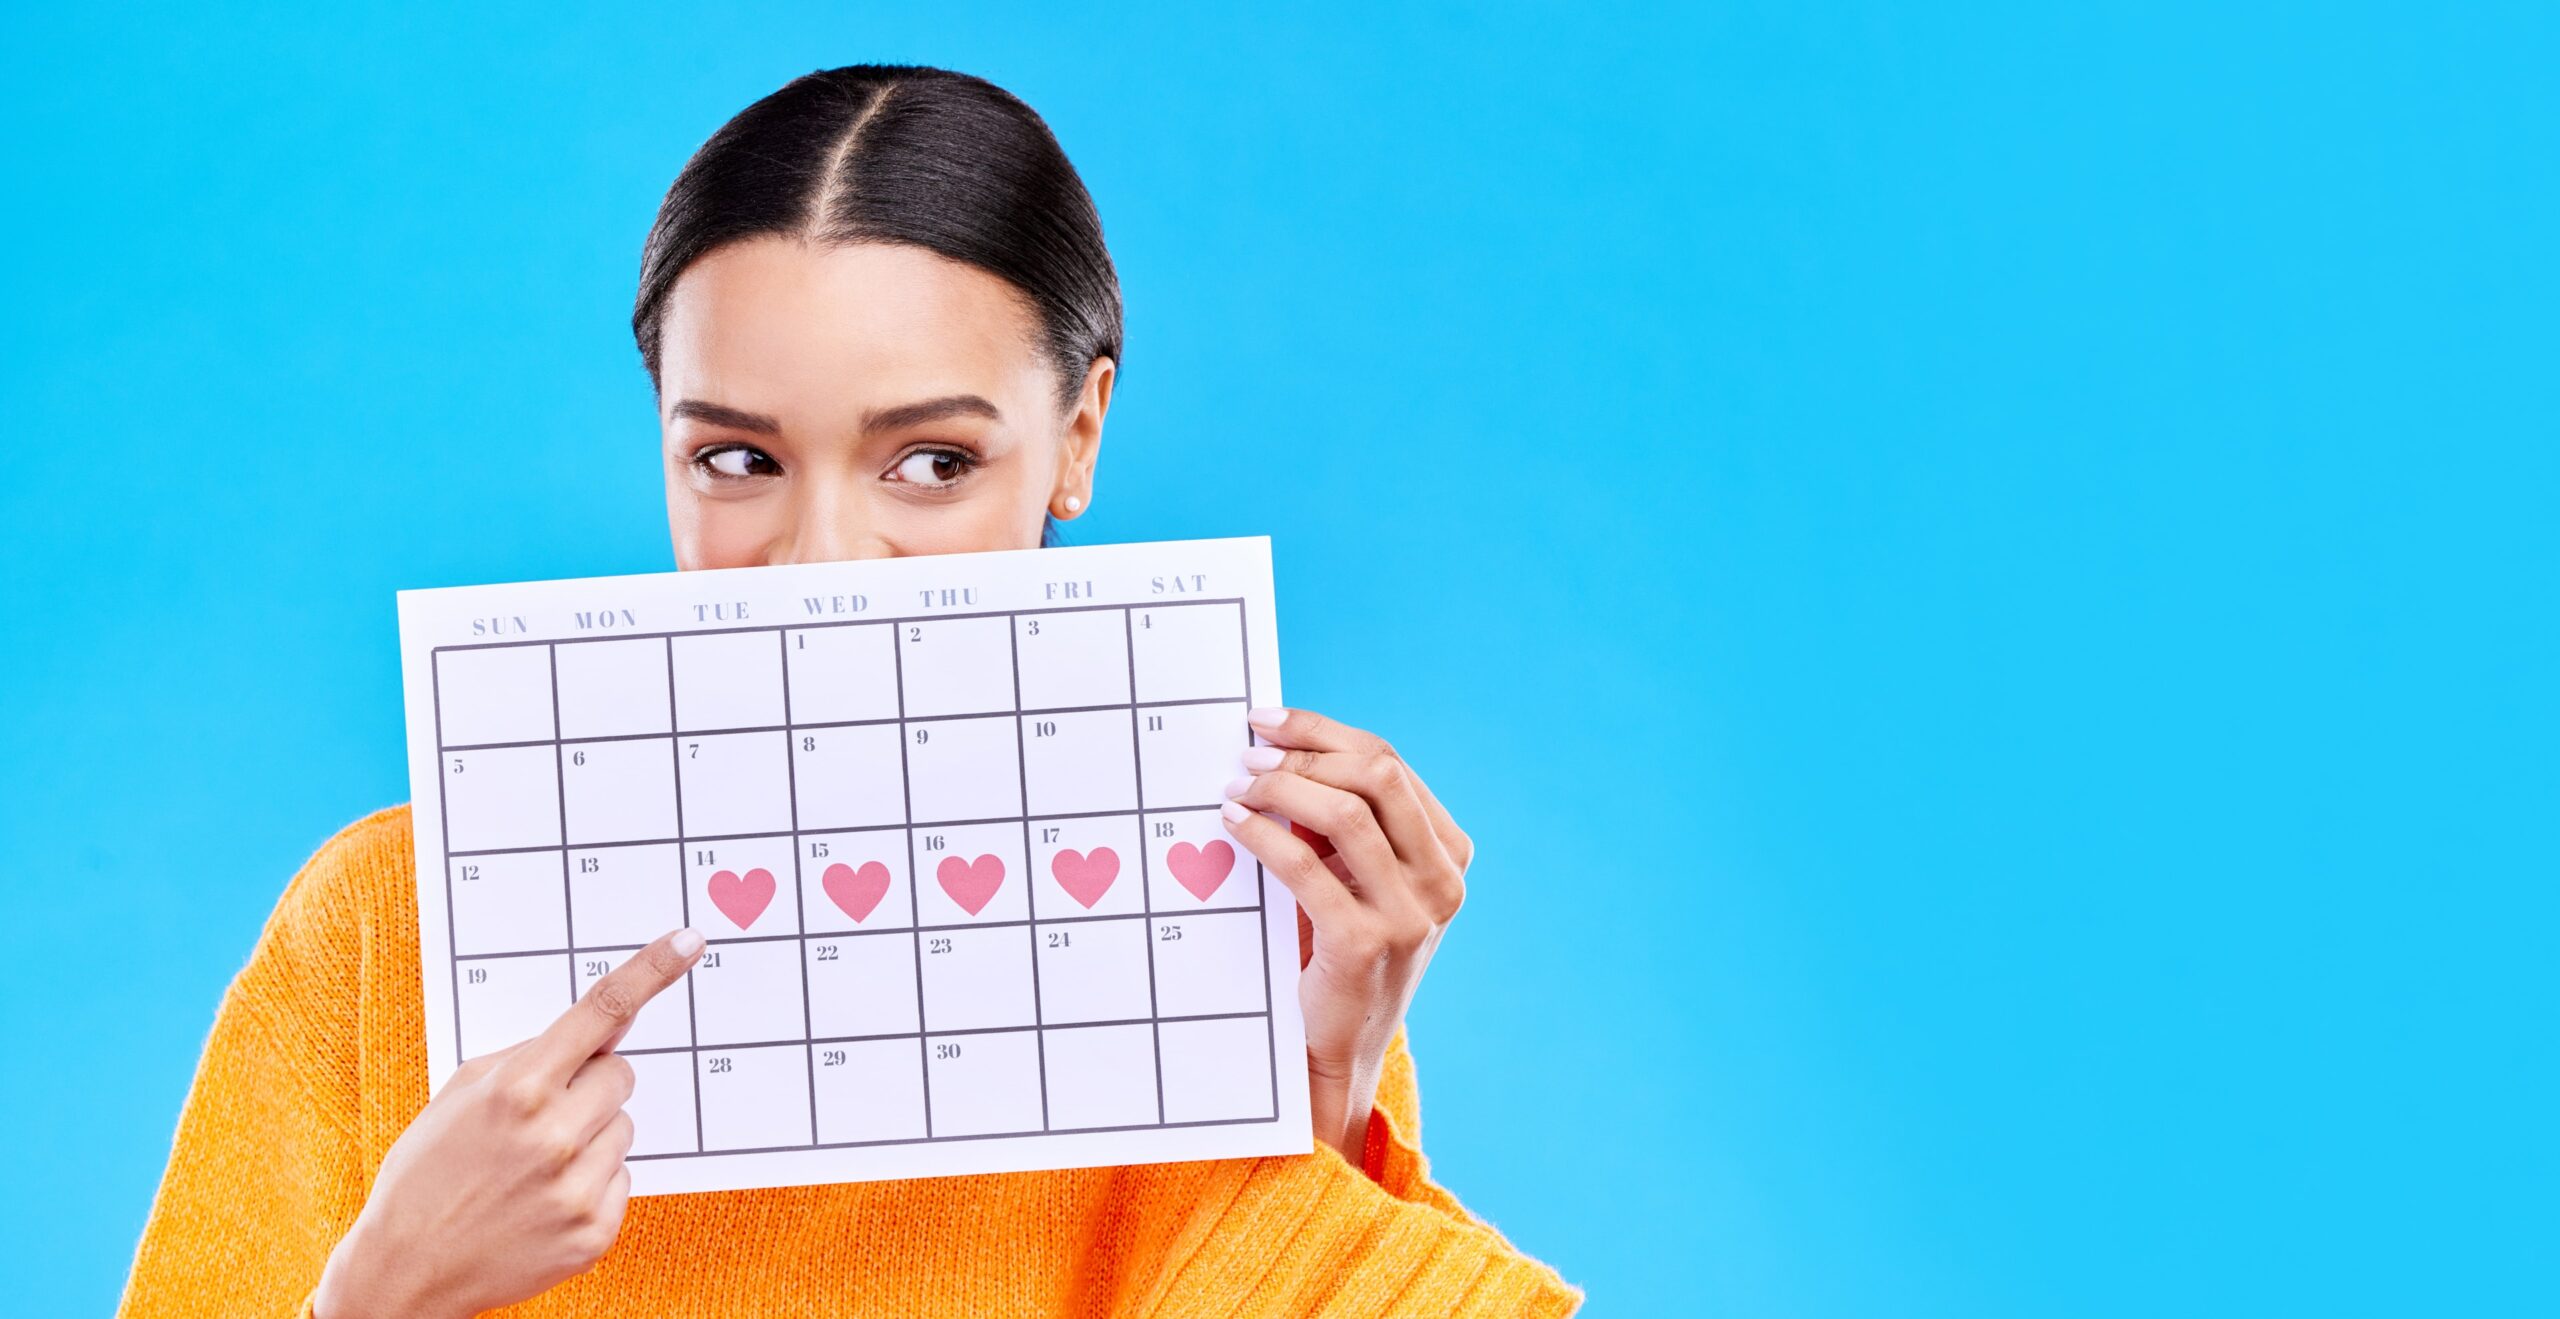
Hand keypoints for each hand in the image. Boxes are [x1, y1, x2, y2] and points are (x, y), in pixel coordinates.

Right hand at [313, 928, 705, 1318]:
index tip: (689, 942)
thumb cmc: (428, 1174)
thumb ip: (532, 1053)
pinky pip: (622, 1176)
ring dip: (590, 1135)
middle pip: (620, 1073)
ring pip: (624, 1126)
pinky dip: (591, 1181)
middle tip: (542, 1114)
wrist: (405, 1270)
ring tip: (532, 1166)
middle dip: (589, 1083)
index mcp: (517, 1090)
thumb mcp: (462, 1094)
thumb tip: (604, 1024)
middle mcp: (554, 1136)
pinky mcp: (595, 1231)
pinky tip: (542, 1200)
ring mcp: (578, 1188)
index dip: (651, 972)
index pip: (600, 1013)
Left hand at [1219, 707, 1470, 1164]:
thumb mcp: (1361, 878)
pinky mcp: (1366, 944)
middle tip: (1247, 754)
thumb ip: (1344, 822)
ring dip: (1282, 789)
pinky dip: (1265, 836)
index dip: (1324, 732)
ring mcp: (1412, 915)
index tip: (1267, 721)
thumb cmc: (1341, 948)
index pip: (1390, 763)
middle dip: (1306, 752)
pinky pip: (1307, 867)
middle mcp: (1443, 880)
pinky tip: (1235, 826)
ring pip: (1348, 813)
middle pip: (1378, 775)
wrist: (1341, 1046)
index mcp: (1449, 853)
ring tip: (1237, 788)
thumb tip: (1277, 749)